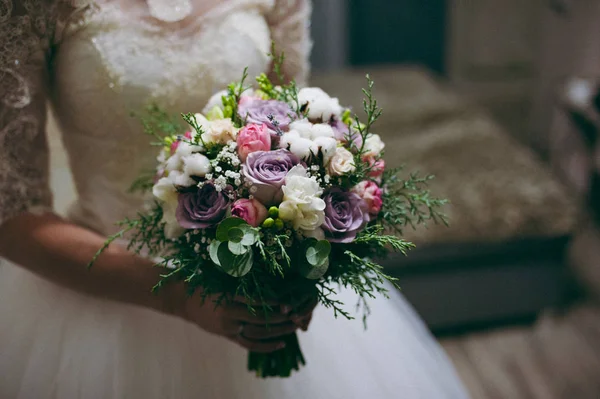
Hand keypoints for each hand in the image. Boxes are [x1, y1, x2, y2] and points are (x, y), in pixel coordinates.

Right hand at [178, 290, 314, 352]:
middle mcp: (228, 315)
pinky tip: (282, 344)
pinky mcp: (228, 336)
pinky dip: (266, 346)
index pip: (253, 302)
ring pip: (257, 334)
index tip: (286, 302)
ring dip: (278, 332)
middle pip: (259, 320)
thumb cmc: (205, 283)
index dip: (271, 304)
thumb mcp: (221, 277)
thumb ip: (240, 277)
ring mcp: (228, 328)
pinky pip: (250, 344)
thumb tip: (265, 268)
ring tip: (294, 327)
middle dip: (279, 318)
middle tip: (296, 314)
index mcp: (227, 298)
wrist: (184, 301)